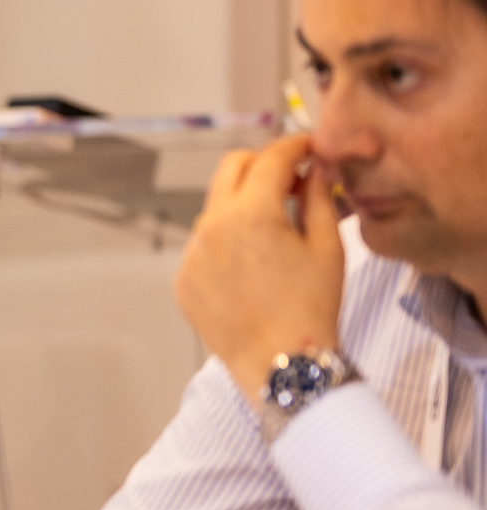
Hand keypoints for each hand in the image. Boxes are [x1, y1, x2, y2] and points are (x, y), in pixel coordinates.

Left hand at [174, 134, 344, 398]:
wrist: (281, 363)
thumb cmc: (311, 307)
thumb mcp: (326, 246)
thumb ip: (319, 197)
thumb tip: (314, 169)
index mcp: (250, 214)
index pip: (271, 158)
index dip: (295, 146)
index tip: (309, 147)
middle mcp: (211, 227)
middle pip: (232, 168)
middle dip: (262, 164)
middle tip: (291, 178)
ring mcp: (191, 254)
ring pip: (216, 208)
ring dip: (243, 206)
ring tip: (276, 229)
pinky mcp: (183, 280)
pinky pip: (203, 246)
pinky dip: (227, 241)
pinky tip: (253, 266)